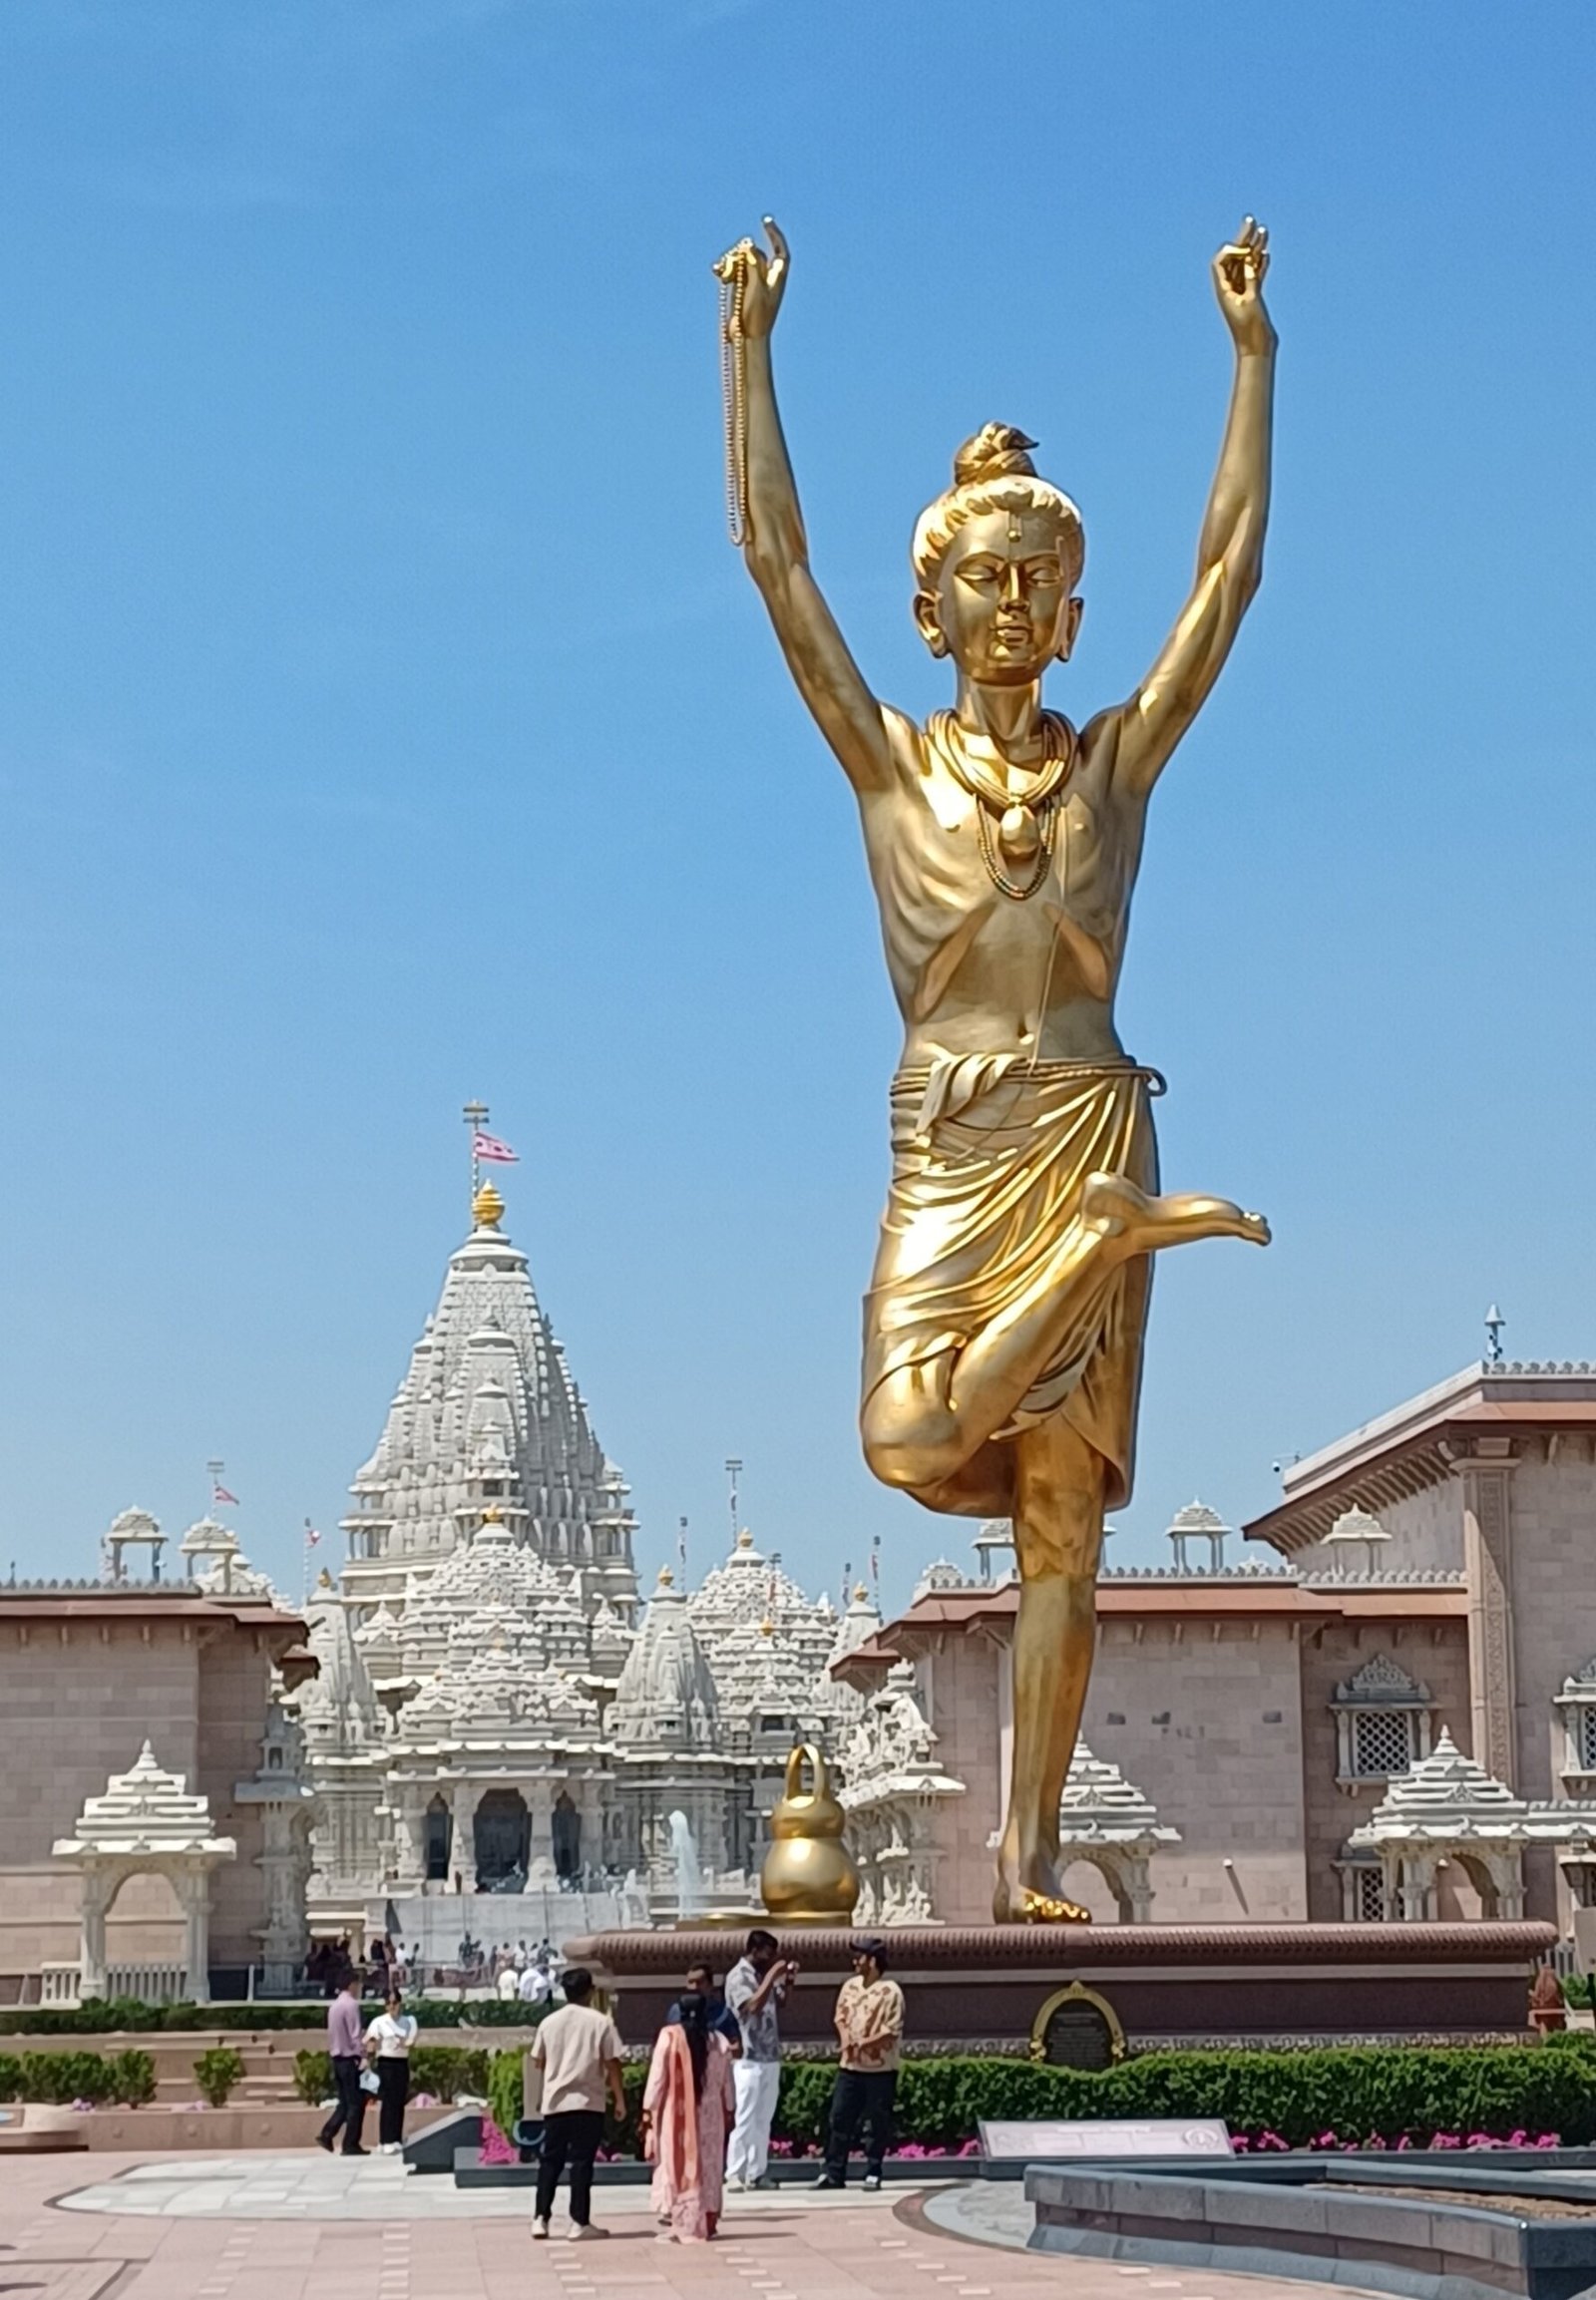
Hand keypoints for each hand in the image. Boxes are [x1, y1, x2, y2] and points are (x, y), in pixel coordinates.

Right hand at [714, 216, 787, 340]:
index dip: (774, 234)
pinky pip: (731, 271)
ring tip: (722, 271)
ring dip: (731, 262)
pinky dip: (724, 269)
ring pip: (740, 261)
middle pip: (754, 254)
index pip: (780, 250)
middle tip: (736, 257)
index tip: (766, 221)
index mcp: (777, 277)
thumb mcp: (757, 288)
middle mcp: (765, 277)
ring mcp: (751, 282)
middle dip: (743, 253)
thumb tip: (749, 244)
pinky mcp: (738, 288)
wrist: (747, 338)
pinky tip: (717, 272)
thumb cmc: (758, 316)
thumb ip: (755, 264)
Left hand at [1212, 216, 1273, 354]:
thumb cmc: (1251, 330)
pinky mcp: (1253, 297)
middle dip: (1242, 239)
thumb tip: (1250, 260)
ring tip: (1263, 230)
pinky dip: (1260, 263)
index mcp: (1224, 290)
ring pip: (1247, 265)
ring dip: (1254, 247)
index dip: (1231, 251)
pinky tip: (1265, 252)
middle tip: (1250, 219)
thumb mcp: (1251, 302)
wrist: (1256, 349)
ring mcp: (1242, 292)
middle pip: (1234, 259)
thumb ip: (1251, 280)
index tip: (1245, 251)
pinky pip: (1255, 275)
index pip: (1221, 262)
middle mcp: (1231, 289)